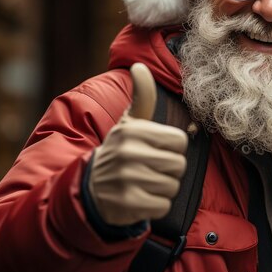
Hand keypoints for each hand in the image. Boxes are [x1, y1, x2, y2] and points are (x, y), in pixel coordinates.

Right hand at [88, 63, 187, 225]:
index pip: (180, 141)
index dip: (172, 148)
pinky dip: (156, 205)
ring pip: (173, 185)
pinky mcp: (128, 203)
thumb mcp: (129, 122)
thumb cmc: (121, 150)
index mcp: (133, 131)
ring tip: (144, 183)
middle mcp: (128, 153)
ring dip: (162, 188)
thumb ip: (142, 96)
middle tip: (149, 169)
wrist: (91, 188)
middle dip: (169, 170)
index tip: (155, 150)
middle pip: (179, 164)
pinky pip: (163, 205)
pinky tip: (140, 198)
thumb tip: (139, 65)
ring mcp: (127, 179)